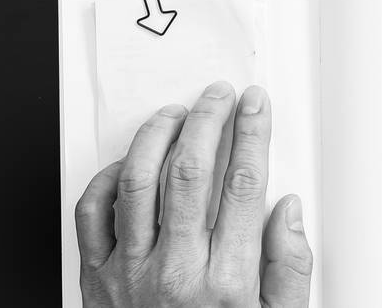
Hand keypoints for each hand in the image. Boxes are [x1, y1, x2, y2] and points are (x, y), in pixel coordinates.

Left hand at [75, 81, 312, 306]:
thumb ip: (289, 270)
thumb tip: (287, 212)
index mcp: (225, 284)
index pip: (242, 185)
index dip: (252, 133)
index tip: (256, 106)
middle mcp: (174, 274)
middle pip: (189, 172)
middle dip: (207, 120)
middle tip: (218, 97)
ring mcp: (129, 274)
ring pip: (138, 181)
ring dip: (158, 135)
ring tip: (176, 113)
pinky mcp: (96, 278)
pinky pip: (93, 212)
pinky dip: (109, 176)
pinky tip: (131, 161)